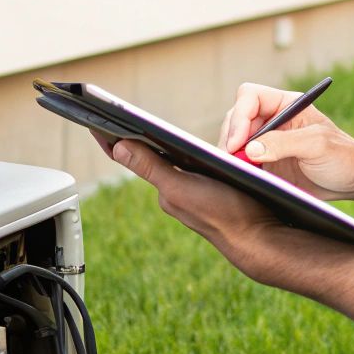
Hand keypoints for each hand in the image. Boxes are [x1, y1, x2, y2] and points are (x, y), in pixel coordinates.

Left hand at [90, 128, 285, 277]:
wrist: (260, 239)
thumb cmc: (224, 215)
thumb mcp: (182, 187)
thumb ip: (151, 167)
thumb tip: (118, 147)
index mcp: (165, 189)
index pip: (131, 157)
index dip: (111, 137)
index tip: (92, 116)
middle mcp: (174, 191)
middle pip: (149, 157)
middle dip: (134, 137)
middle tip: (114, 114)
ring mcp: (191, 193)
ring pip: (169, 162)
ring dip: (159, 145)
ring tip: (140, 125)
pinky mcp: (209, 192)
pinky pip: (188, 168)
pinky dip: (182, 154)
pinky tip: (184, 146)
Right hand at [217, 82, 353, 200]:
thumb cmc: (344, 157)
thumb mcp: (317, 146)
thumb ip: (284, 143)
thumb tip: (249, 148)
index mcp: (287, 105)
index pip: (250, 97)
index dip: (239, 116)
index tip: (238, 142)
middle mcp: (273, 120)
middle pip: (236, 119)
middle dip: (231, 138)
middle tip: (233, 162)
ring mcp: (268, 142)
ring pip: (235, 141)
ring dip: (231, 155)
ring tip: (236, 172)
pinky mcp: (266, 164)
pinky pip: (241, 162)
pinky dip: (236, 169)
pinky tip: (241, 179)